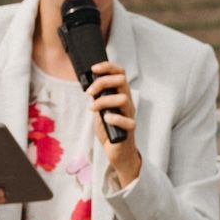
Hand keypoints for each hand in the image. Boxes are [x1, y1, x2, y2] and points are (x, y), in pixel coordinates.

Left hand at [84, 63, 141, 186]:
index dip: (108, 67)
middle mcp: (127, 102)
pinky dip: (114, 118)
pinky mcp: (129, 130)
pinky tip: (105, 120)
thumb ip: (98, 98)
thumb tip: (90, 86)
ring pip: (123, 98)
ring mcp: (129, 115)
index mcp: (121, 95)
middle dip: (102, 82)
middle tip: (90, 92)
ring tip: (93, 108)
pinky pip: (127, 121)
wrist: (118, 152)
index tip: (93, 69)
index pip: (120, 73)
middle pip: (121, 80)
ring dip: (104, 101)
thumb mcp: (100, 110)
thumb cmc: (109, 130)